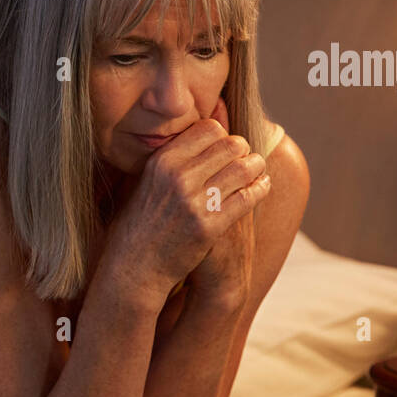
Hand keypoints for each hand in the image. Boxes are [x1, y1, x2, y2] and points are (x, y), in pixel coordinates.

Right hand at [102, 96, 270, 306]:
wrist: (134, 266)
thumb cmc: (141, 223)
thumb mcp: (146, 182)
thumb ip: (171, 157)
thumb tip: (201, 131)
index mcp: (162, 161)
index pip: (208, 130)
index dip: (222, 136)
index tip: (224, 148)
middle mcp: (178, 177)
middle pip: (231, 144)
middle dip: (242, 150)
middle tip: (245, 158)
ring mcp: (194, 202)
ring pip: (244, 168)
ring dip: (256, 167)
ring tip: (256, 170)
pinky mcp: (210, 227)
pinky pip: (247, 197)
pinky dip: (260, 188)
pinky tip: (261, 187)